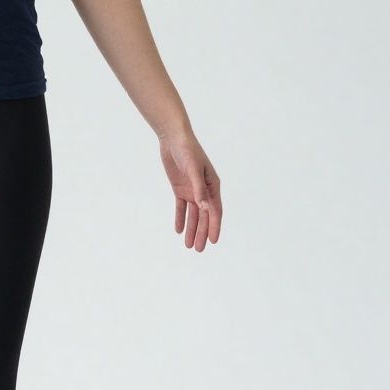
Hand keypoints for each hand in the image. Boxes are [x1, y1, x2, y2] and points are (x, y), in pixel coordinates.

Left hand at [158, 130, 221, 251]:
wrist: (173, 139)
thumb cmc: (187, 150)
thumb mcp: (193, 169)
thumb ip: (198, 189)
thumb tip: (204, 208)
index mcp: (213, 185)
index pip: (215, 210)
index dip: (215, 226)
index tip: (213, 241)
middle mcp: (204, 190)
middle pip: (204, 216)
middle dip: (202, 233)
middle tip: (199, 249)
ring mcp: (192, 190)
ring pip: (193, 215)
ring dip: (192, 229)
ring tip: (189, 246)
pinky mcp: (180, 189)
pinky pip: (181, 208)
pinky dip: (181, 218)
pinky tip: (179, 231)